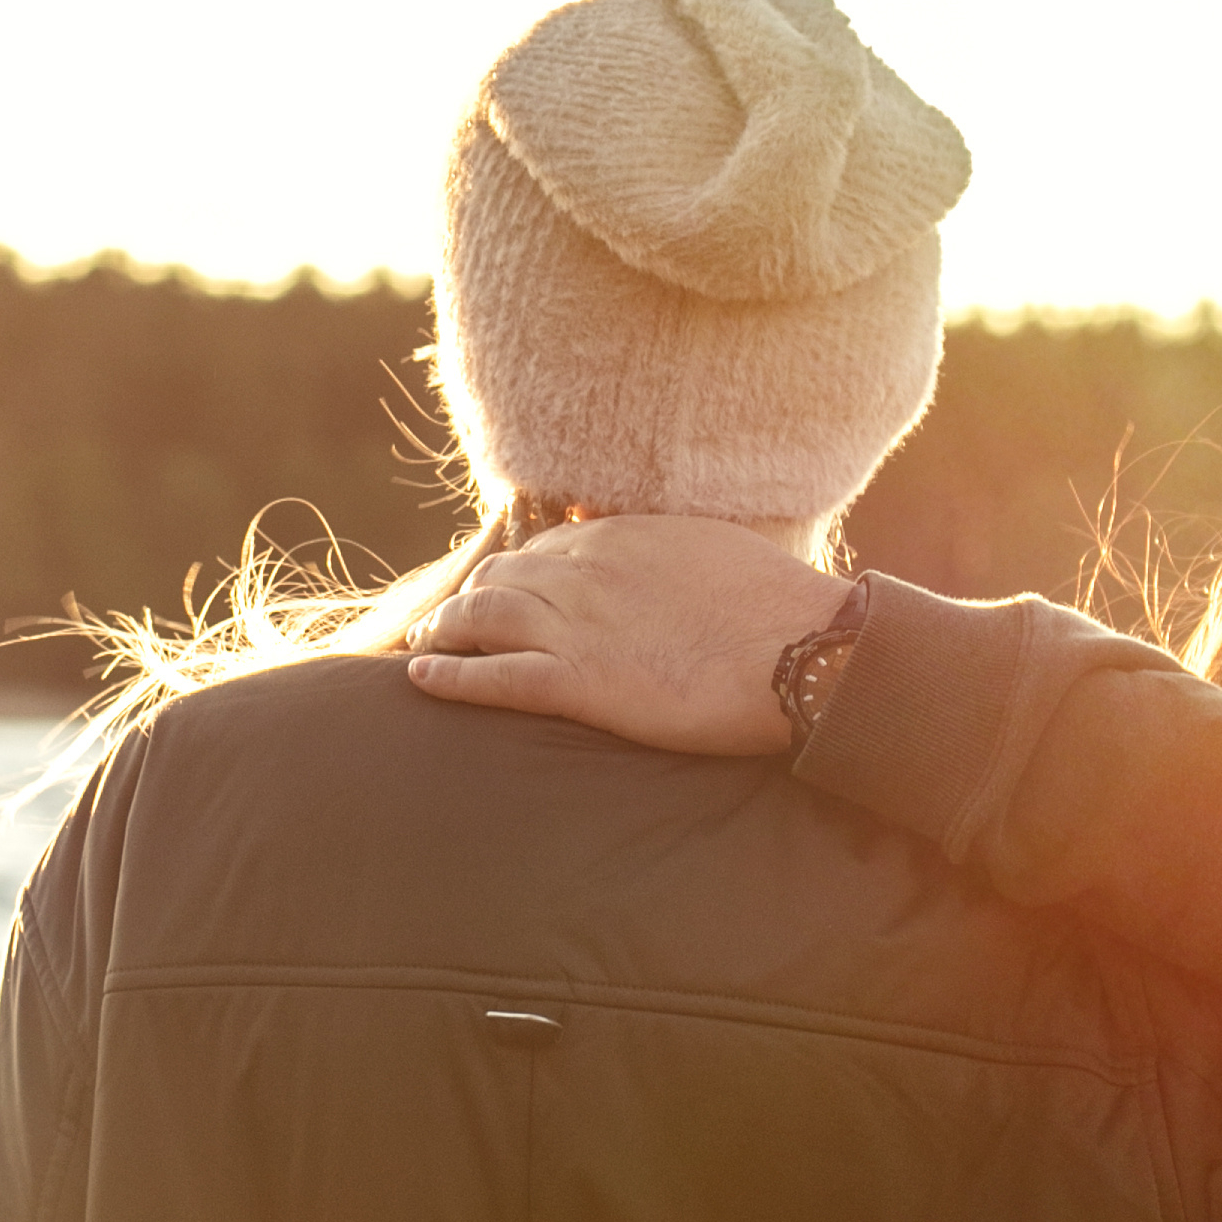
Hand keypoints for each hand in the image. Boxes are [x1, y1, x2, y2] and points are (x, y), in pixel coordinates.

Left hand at [406, 515, 850, 754]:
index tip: (500, 593)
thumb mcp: (710, 548)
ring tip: (424, 644)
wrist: (801, 646)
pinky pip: (493, 675)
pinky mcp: (579, 682)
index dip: (511, 574)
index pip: (538, 550)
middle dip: (468, 599)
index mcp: (616, 539)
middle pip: (498, 578)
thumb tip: (647, 551)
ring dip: (445, 630)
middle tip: (449, 622)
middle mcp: (583, 573)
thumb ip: (663, 549)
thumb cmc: (776, 605)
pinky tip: (420, 676)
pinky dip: (450, 674)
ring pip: (482, 618)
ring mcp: (576, 627)